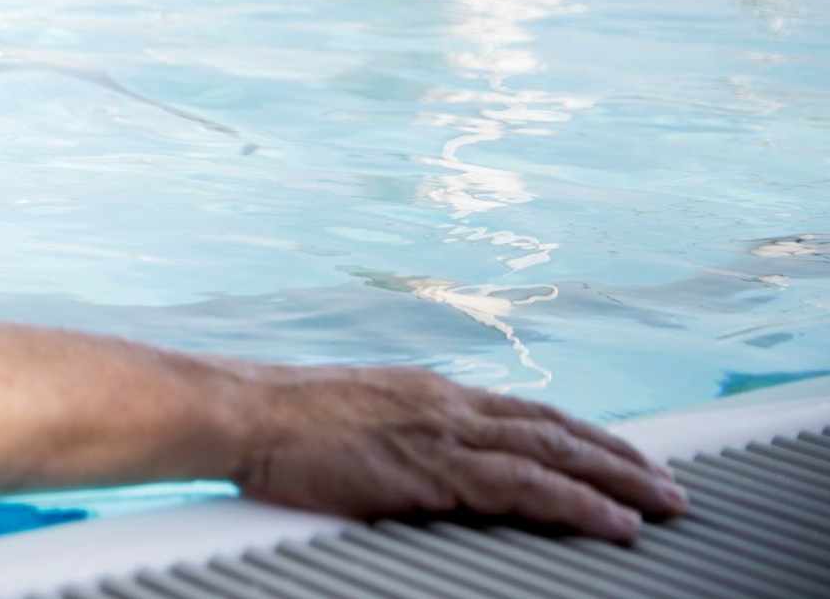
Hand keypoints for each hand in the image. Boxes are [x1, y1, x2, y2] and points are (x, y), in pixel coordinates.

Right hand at [232, 365, 685, 543]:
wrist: (243, 412)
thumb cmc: (281, 422)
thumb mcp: (355, 416)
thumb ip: (401, 435)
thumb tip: (422, 461)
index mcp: (431, 393)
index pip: (527, 414)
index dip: (583, 436)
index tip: (624, 456)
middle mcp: (448, 405)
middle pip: (556, 429)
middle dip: (621, 458)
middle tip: (671, 486)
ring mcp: (444, 433)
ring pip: (555, 452)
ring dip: (619, 479)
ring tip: (665, 504)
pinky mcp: (435, 468)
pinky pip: (526, 486)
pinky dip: (579, 502)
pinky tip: (614, 522)